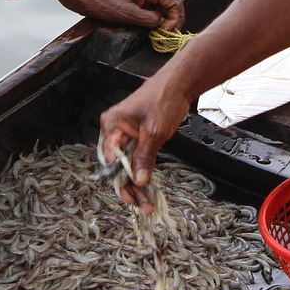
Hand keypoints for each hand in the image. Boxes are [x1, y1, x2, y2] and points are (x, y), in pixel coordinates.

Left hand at [71, 0, 184, 29]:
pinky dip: (156, 11)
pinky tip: (150, 21)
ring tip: (160, 29)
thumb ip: (148, 19)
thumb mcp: (128, 15)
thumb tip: (161, 23)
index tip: (165, 31)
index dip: (175, 18)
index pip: (174, 0)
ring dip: (166, 14)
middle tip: (168, 31)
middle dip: (174, 15)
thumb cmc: (103, 4)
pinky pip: (152, 0)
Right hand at [98, 77, 191, 212]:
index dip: (119, 180)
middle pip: (118, 166)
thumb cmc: (163, 99)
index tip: (130, 196)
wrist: (178, 85)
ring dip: (137, 184)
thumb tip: (138, 180)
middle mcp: (114, 131)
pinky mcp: (138, 138)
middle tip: (140, 204)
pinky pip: (137, 159)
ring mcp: (126, 135)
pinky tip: (148, 189)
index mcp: (111, 125)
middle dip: (129, 187)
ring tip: (146, 203)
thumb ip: (144, 157)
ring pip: (128, 166)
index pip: (111, 160)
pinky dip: (142, 173)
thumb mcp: (154, 132)